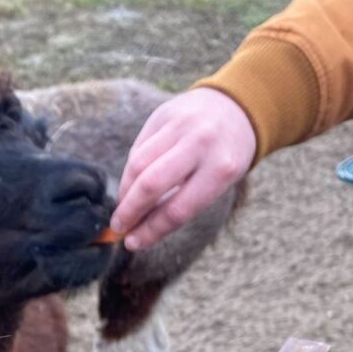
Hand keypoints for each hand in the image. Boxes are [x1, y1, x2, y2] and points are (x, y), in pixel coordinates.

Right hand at [112, 88, 255, 250]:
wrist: (234, 108)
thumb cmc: (223, 156)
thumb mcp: (216, 182)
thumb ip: (183, 201)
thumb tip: (141, 229)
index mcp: (221, 170)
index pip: (177, 210)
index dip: (151, 230)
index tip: (133, 243)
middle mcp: (201, 144)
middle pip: (152, 184)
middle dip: (130, 210)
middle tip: (119, 227)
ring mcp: (181, 125)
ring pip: (138, 164)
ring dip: (125, 191)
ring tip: (123, 207)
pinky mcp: (163, 113)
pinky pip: (138, 148)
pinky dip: (131, 171)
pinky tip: (132, 183)